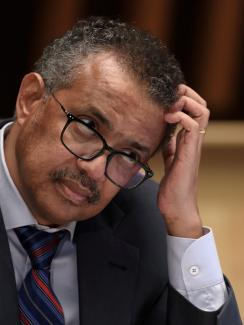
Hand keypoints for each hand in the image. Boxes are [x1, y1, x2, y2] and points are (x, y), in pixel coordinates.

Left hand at [158, 84, 208, 237]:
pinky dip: (180, 117)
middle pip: (202, 106)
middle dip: (187, 94)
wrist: (177, 207)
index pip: (195, 111)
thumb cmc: (174, 186)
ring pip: (201, 113)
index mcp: (189, 141)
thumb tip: (168, 136)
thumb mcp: (170, 160)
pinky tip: (166, 119)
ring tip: (169, 106)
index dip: (185, 98)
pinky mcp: (188, 153)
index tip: (168, 97)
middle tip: (171, 94)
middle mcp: (194, 141)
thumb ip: (171, 147)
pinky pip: (191, 127)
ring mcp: (193, 146)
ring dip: (185, 102)